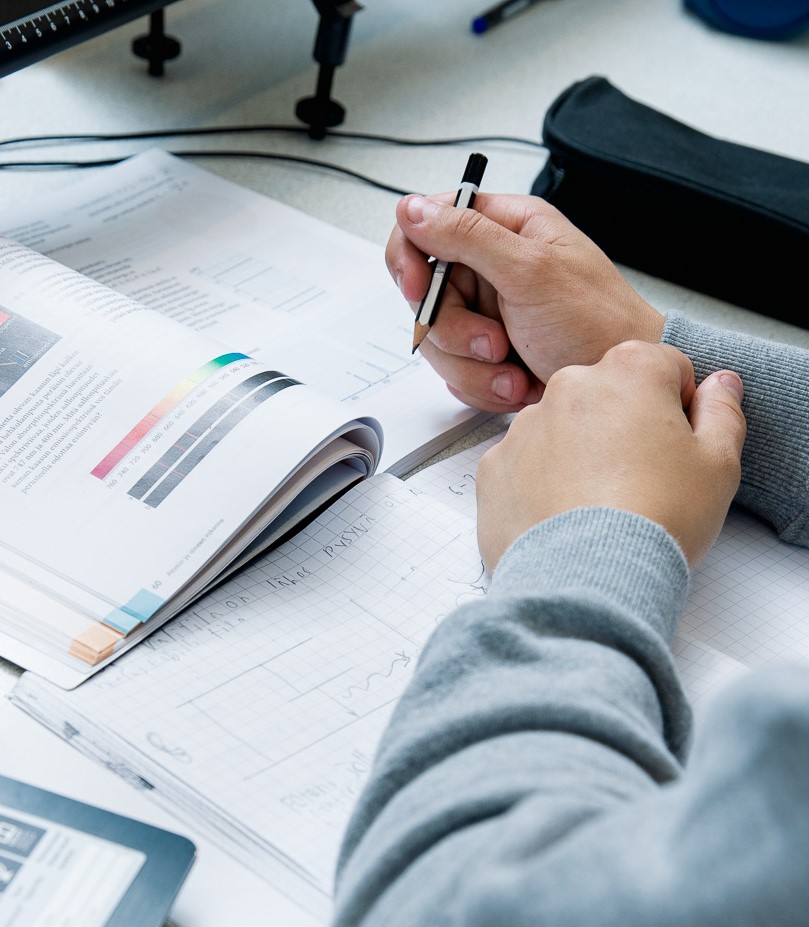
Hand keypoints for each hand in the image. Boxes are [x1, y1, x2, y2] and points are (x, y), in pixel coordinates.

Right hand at [386, 192, 664, 411]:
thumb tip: (413, 209)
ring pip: (437, 339)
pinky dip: (483, 384)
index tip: (417, 291)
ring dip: (473, 365)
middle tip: (493, 343)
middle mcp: (491, 266)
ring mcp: (487, 311)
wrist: (619, 379)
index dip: (411, 258)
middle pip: (425, 293)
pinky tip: (518, 382)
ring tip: (515, 370)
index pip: (426, 225)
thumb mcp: (532, 270)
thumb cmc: (598, 321)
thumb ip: (468, 236)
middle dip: (455, 330)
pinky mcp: (487, 351)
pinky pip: (455, 369)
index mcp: (504, 227)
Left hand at [476, 341, 745, 569]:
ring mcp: (524, 426)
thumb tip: (719, 385)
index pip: (664, 367)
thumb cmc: (656, 521)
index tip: (677, 445)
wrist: (588, 579)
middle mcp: (568, 386)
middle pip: (607, 394)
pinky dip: (540, 484)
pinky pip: (524, 465)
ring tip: (598, 506)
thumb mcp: (718, 465)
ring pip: (561, 429)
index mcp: (628, 371)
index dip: (678, 407)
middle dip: (624, 426)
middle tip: (640, 482)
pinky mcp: (493, 467)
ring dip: (579, 453)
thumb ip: (722, 412)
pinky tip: (563, 517)